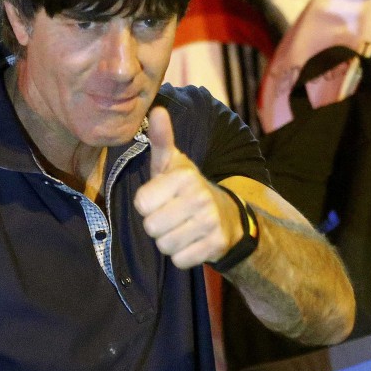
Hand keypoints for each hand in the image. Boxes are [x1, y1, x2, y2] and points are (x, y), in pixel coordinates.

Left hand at [133, 106, 241, 268]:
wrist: (228, 216)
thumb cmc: (188, 188)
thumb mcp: (172, 163)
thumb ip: (161, 139)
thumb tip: (157, 109)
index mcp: (185, 176)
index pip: (142, 204)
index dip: (147, 204)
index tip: (161, 198)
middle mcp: (200, 197)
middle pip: (151, 227)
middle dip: (156, 225)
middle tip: (171, 215)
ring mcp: (211, 222)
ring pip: (164, 246)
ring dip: (168, 241)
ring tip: (181, 227)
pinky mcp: (216, 245)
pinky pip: (179, 261)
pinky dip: (182, 256)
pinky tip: (192, 241)